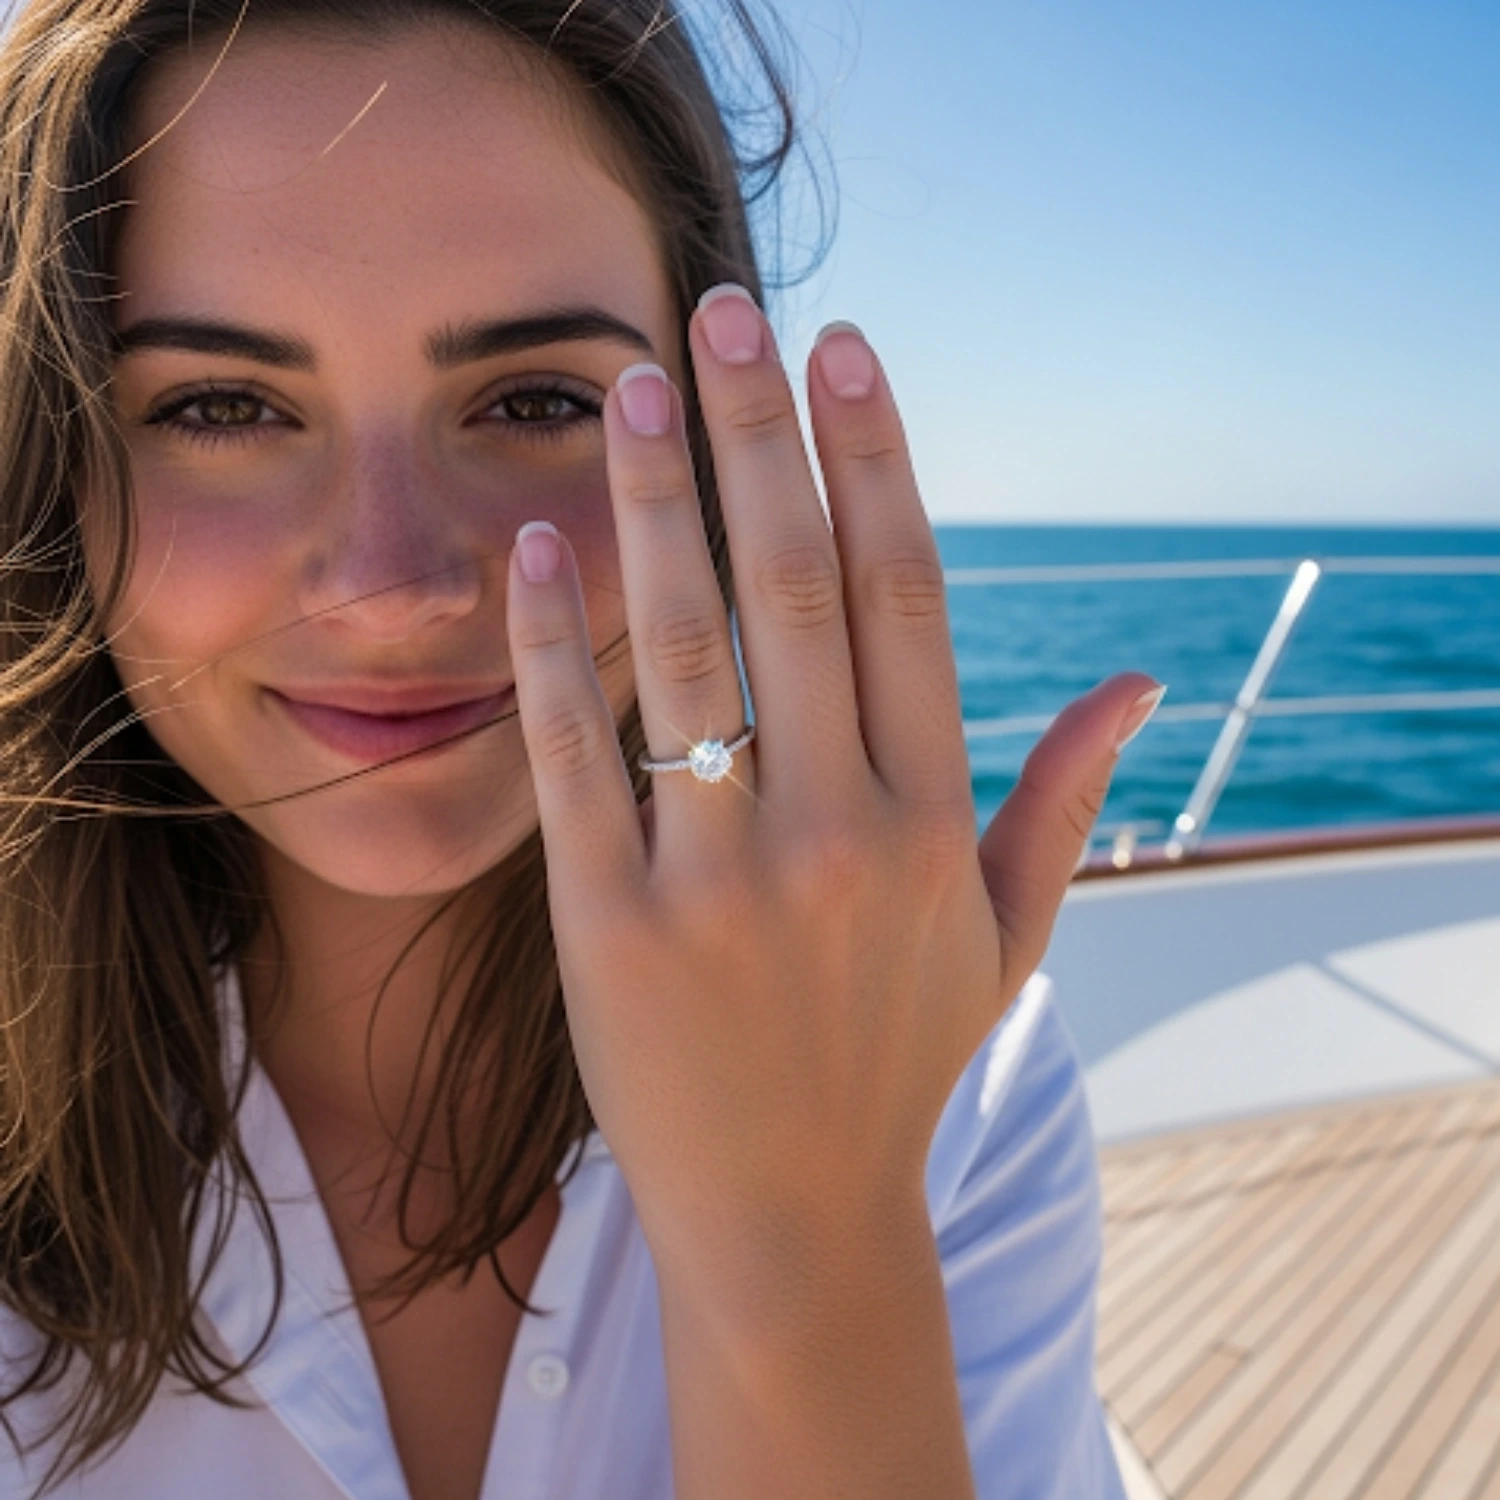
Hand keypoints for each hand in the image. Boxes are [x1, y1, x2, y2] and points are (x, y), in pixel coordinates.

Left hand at [506, 286, 1160, 1282]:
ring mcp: (720, 880)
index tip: (842, 353)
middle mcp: (838, 833)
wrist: (792, 1215)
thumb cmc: (895, 1060)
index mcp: (932, 820)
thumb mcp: (1003, 937)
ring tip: (629, 387)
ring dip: (655, 501)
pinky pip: (574, 756)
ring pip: (685, 647)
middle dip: (760, 433)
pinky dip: (554, 641)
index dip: (873, 461)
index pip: (905, 597)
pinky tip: (538, 542)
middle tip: (722, 312)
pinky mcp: (612, 929)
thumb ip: (1059, 802)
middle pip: (797, 586)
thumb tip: (1138, 686)